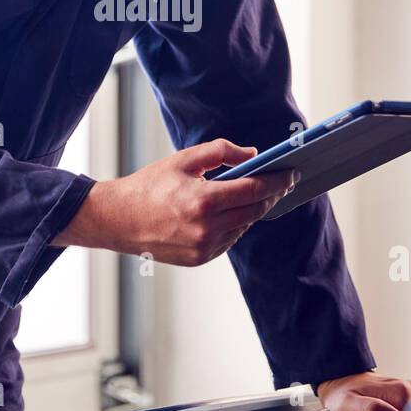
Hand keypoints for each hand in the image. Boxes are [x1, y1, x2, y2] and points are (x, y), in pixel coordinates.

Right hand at [51, 138, 299, 265]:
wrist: (118, 220)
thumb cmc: (149, 186)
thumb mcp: (183, 159)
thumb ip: (221, 152)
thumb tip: (253, 155)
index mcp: (203, 201)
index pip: (254, 190)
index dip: (277, 181)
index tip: (291, 172)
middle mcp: (207, 228)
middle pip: (255, 210)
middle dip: (271, 195)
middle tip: (281, 181)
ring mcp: (204, 248)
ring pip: (244, 226)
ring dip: (253, 210)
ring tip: (256, 194)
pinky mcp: (200, 259)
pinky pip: (230, 240)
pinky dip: (235, 224)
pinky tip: (232, 212)